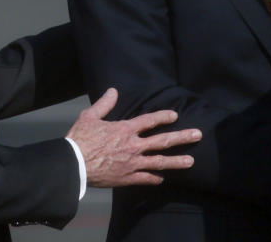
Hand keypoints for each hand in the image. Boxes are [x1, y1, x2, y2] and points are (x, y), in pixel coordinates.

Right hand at [66, 88, 202, 186]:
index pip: (150, 120)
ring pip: (159, 162)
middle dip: (182, 137)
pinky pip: (145, 179)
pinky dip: (155, 179)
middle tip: (198, 135)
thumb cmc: (80, 139)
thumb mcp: (90, 116)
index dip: (164, 116)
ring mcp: (132, 163)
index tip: (175, 115)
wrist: (73, 164)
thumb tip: (113, 90)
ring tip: (192, 161)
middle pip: (163, 141)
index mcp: (125, 129)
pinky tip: (163, 179)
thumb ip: (105, 103)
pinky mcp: (126, 178)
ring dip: (176, 161)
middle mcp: (133, 146)